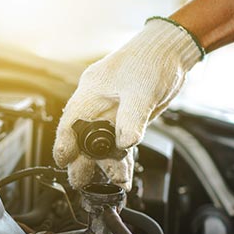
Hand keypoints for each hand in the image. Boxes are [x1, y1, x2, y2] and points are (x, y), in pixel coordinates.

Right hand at [53, 17, 202, 189]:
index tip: (63, 162)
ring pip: (102, 144)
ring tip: (116, 182)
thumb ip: (132, 119)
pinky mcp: (127, 119)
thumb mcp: (142, 91)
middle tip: (83, 182)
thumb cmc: (151, 59)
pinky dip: (122, 159)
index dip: (64, 143)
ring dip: (107, 164)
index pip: (71, 122)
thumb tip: (125, 143)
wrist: (171, 52)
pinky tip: (125, 174)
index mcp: (91, 91)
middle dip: (83, 161)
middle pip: (83, 138)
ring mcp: (112, 112)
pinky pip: (119, 143)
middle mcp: (98, 103)